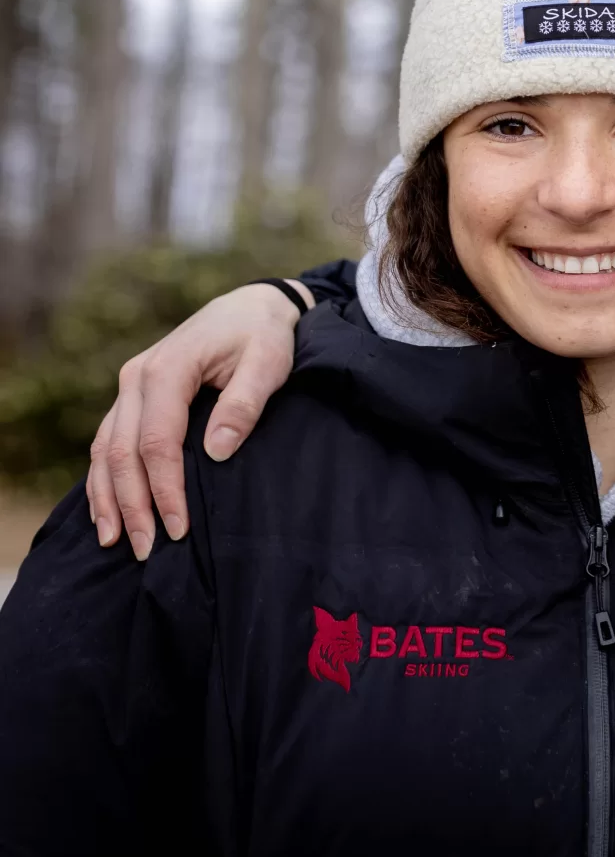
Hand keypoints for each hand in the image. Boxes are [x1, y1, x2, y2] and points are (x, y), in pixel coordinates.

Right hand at [86, 280, 310, 559]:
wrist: (252, 307)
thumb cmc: (265, 336)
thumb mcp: (268, 363)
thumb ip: (244, 404)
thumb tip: (217, 451)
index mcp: (168, 370)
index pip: (158, 441)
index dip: (165, 488)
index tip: (178, 528)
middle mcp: (137, 379)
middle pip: (124, 451)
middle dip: (133, 504)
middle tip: (146, 549)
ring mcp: (130, 388)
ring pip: (107, 449)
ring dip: (109, 497)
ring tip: (116, 541)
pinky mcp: (133, 398)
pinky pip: (108, 441)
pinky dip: (104, 477)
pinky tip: (108, 510)